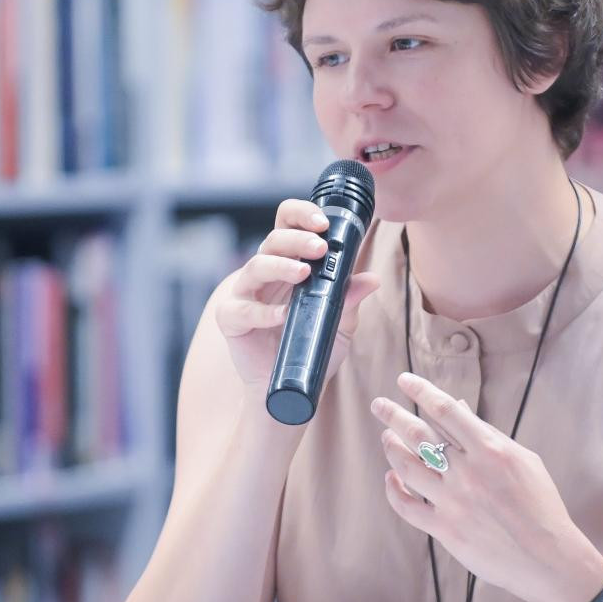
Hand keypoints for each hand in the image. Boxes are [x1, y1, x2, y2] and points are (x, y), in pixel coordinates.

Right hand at [214, 198, 379, 392]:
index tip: (323, 222)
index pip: (288, 225)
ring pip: (256, 266)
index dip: (301, 215)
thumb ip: (350, 300)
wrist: (291, 386)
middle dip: (297, 239)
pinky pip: (241, 309)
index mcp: (288, 263)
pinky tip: (282, 316)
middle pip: (273, 240)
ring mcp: (245, 294)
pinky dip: (263, 312)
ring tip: (304, 273)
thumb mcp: (339, 323)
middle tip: (320, 248)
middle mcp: (265, 273)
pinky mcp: (231, 320)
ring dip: (281, 265)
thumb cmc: (311, 347)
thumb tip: (371, 279)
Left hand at [370, 371, 602, 601]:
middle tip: (379, 405)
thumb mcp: (524, 460)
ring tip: (386, 437)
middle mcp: (467, 472)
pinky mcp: (445, 529)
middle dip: (393, 415)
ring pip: (407, 466)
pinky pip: (406, 506)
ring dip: (392, 448)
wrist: (547, 558)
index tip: (404, 380)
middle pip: (418, 434)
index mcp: (490, 449)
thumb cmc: (540, 506)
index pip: (446, 410)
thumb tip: (461, 408)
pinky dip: (393, 489)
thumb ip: (490, 434)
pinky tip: (391, 477)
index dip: (421, 391)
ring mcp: (453, 501)